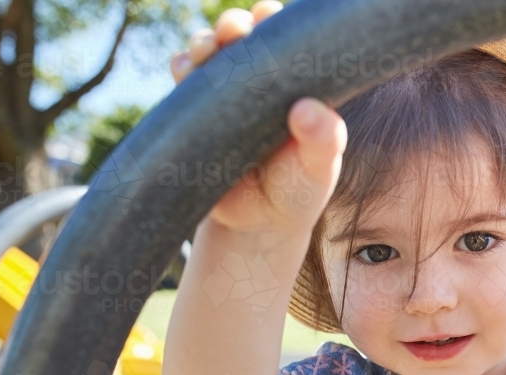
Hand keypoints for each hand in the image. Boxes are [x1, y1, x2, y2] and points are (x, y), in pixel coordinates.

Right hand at [168, 0, 346, 233]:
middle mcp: (257, 79)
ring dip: (204, 43)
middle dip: (235, 25)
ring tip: (207, 52)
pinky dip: (181, 68)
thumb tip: (309, 110)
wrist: (256, 223)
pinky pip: (182, 79)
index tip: (269, 18)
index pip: (285, 40)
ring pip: (208, 50)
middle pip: (242, 34)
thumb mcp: (318, 170)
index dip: (275, 23)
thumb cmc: (298, 189)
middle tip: (235, 32)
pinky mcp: (193, 110)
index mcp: (293, 82)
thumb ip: (324, 141)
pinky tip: (184, 72)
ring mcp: (223, 91)